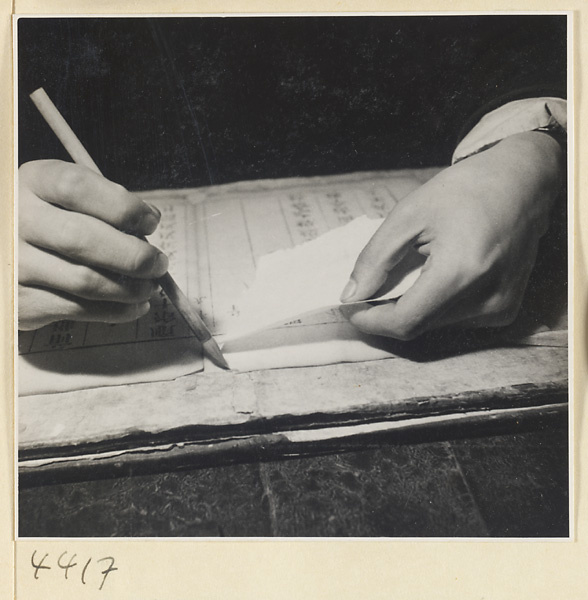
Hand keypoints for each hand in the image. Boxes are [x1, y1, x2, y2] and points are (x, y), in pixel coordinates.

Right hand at [19, 160, 168, 329]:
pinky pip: (79, 310)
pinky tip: (135, 305)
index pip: (77, 187)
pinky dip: (118, 311)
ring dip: (130, 288)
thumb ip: (103, 201)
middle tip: (159, 263)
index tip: (151, 221)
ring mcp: (16, 264)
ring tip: (150, 286)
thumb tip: (148, 219)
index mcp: (32, 182)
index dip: (123, 206)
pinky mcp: (21, 302)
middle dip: (134, 256)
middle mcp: (17, 221)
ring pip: (86, 281)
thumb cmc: (48, 219)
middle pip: (83, 239)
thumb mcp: (64, 195)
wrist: (5, 251)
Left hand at [340, 131, 563, 339]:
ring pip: (435, 325)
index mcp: (461, 271)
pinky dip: (435, 305)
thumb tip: (350, 296)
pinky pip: (456, 320)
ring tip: (411, 272)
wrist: (523, 183)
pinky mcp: (506, 310)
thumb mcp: (408, 215)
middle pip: (419, 325)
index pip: (405, 321)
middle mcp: (486, 298)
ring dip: (412, 307)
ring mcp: (500, 308)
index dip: (370, 320)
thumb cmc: (465, 190)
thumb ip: (375, 259)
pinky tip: (437, 276)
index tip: (350, 308)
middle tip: (371, 287)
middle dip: (387, 311)